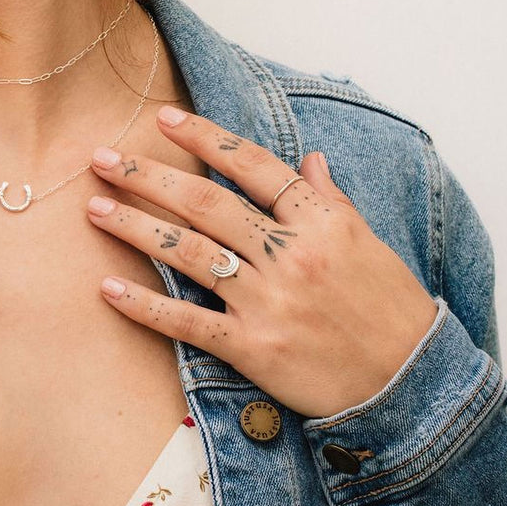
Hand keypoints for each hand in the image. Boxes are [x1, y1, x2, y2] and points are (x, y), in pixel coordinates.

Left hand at [84, 107, 438, 418]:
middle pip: (206, 202)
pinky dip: (145, 305)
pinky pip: (187, 322)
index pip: (254, 166)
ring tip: (94, 207)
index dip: (206, 140)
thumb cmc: (391, 310)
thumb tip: (309, 160)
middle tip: (102, 159)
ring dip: (134, 227)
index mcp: (321, 222)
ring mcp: (268, 301)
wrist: (413, 386)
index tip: (165, 119)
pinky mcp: (253, 348)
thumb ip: (331, 201)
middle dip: (148, 176)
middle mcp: (290, 255)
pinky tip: (108, 288)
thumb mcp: (368, 244)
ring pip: (188, 252)